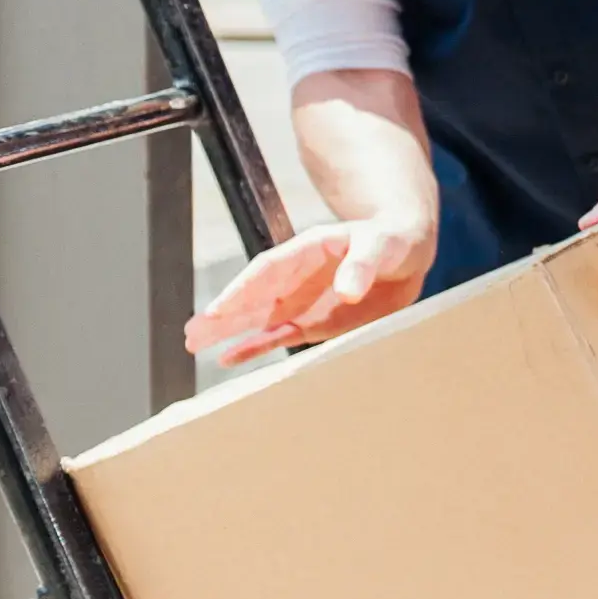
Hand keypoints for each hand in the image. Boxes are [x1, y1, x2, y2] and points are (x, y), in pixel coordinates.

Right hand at [186, 209, 433, 364]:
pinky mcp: (312, 322)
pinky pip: (277, 335)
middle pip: (252, 296)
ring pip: (256, 317)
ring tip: (193, 344)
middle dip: (222, 315)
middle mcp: (296, 277)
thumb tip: (348, 292)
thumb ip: (364, 264)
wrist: (407, 254)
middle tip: (190, 333)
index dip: (243, 288)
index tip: (218, 307)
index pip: (267, 270)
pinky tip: (227, 358)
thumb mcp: (383, 245)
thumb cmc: (394, 240)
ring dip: (227, 331)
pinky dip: (254, 346)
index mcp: (307, 251)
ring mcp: (300, 301)